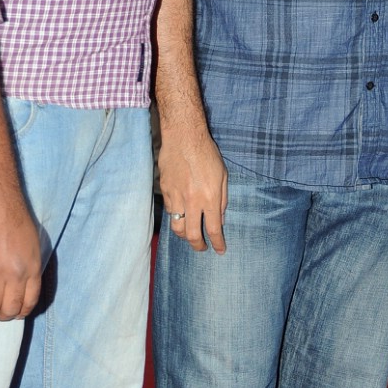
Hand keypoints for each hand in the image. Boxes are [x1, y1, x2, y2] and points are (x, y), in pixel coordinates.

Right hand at [0, 193, 41, 318]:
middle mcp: (16, 274)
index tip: (14, 313)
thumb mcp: (33, 244)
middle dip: (2, 315)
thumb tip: (23, 281)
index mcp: (32, 268)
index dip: (20, 312)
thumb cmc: (16, 217)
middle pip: (9, 308)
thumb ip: (29, 265)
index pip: (29, 301)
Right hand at [158, 128, 227, 252]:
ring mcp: (175, 197)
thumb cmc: (207, 153)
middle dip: (198, 246)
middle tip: (202, 248)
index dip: (217, 243)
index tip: (220, 250)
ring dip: (184, 235)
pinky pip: (170, 212)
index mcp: (209, 197)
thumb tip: (219, 220)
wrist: (183, 136)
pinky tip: (182, 215)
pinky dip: (176, 217)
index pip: (213, 229)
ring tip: (190, 235)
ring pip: (177, 227)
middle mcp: (192, 201)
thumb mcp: (223, 176)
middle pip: (191, 235)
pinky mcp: (165, 191)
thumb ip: (222, 200)